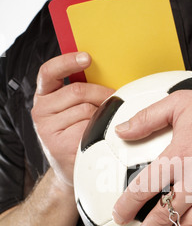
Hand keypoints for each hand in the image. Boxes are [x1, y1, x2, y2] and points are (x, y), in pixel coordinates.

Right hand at [32, 52, 113, 188]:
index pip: (49, 72)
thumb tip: (110, 73)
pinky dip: (100, 130)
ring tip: (105, 123)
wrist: (72, 168)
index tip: (86, 58)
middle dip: (101, 93)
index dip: (67, 62)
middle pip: (77, 91)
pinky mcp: (58, 145)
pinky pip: (89, 128)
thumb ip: (82, 91)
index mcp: (44, 96)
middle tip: (116, 98)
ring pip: (86, 110)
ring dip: (102, 114)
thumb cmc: (78, 133)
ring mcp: (47, 129)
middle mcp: (40, 111)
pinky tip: (100, 136)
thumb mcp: (74, 108)